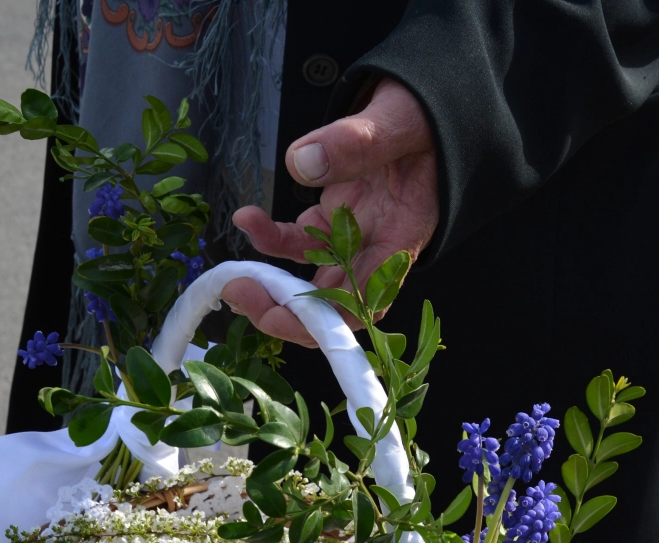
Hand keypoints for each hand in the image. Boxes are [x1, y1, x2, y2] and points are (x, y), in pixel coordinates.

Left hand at [223, 77, 437, 346]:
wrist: (427, 106)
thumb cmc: (427, 117)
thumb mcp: (399, 120)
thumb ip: (357, 141)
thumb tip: (303, 164)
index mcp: (402, 236)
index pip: (364, 303)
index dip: (322, 321)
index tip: (276, 315)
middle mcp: (377, 247)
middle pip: (331, 304)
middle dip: (282, 309)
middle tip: (239, 292)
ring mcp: (353, 236)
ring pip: (309, 280)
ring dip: (270, 283)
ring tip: (231, 276)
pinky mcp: (335, 218)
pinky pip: (298, 242)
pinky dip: (270, 237)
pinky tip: (247, 218)